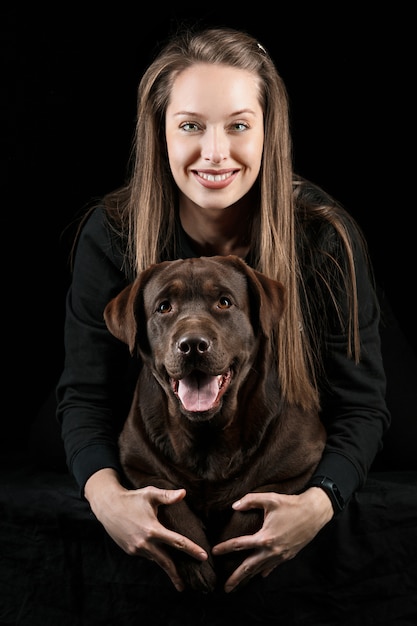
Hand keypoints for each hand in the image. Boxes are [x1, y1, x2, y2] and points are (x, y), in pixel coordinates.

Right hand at [84, 468, 207, 591]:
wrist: (108, 507)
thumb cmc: (132, 498)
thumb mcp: (150, 494)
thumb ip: (167, 496)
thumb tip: (184, 493)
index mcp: (153, 530)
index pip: (177, 542)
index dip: (191, 550)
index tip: (203, 557)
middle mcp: (145, 543)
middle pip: (165, 562)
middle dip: (176, 574)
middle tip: (185, 585)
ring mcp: (136, 549)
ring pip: (155, 559)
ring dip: (165, 565)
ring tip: (175, 573)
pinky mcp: (130, 551)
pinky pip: (146, 555)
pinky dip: (154, 556)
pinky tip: (159, 555)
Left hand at [211, 487, 333, 592]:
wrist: (314, 513)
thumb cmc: (291, 504)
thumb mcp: (269, 499)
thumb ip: (250, 500)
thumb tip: (234, 506)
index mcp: (265, 537)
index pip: (240, 545)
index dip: (225, 548)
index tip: (214, 552)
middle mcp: (272, 550)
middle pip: (249, 567)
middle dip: (236, 578)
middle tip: (226, 588)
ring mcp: (281, 555)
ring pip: (261, 570)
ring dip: (249, 577)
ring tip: (239, 585)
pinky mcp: (288, 555)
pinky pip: (273, 567)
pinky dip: (264, 571)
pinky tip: (259, 575)